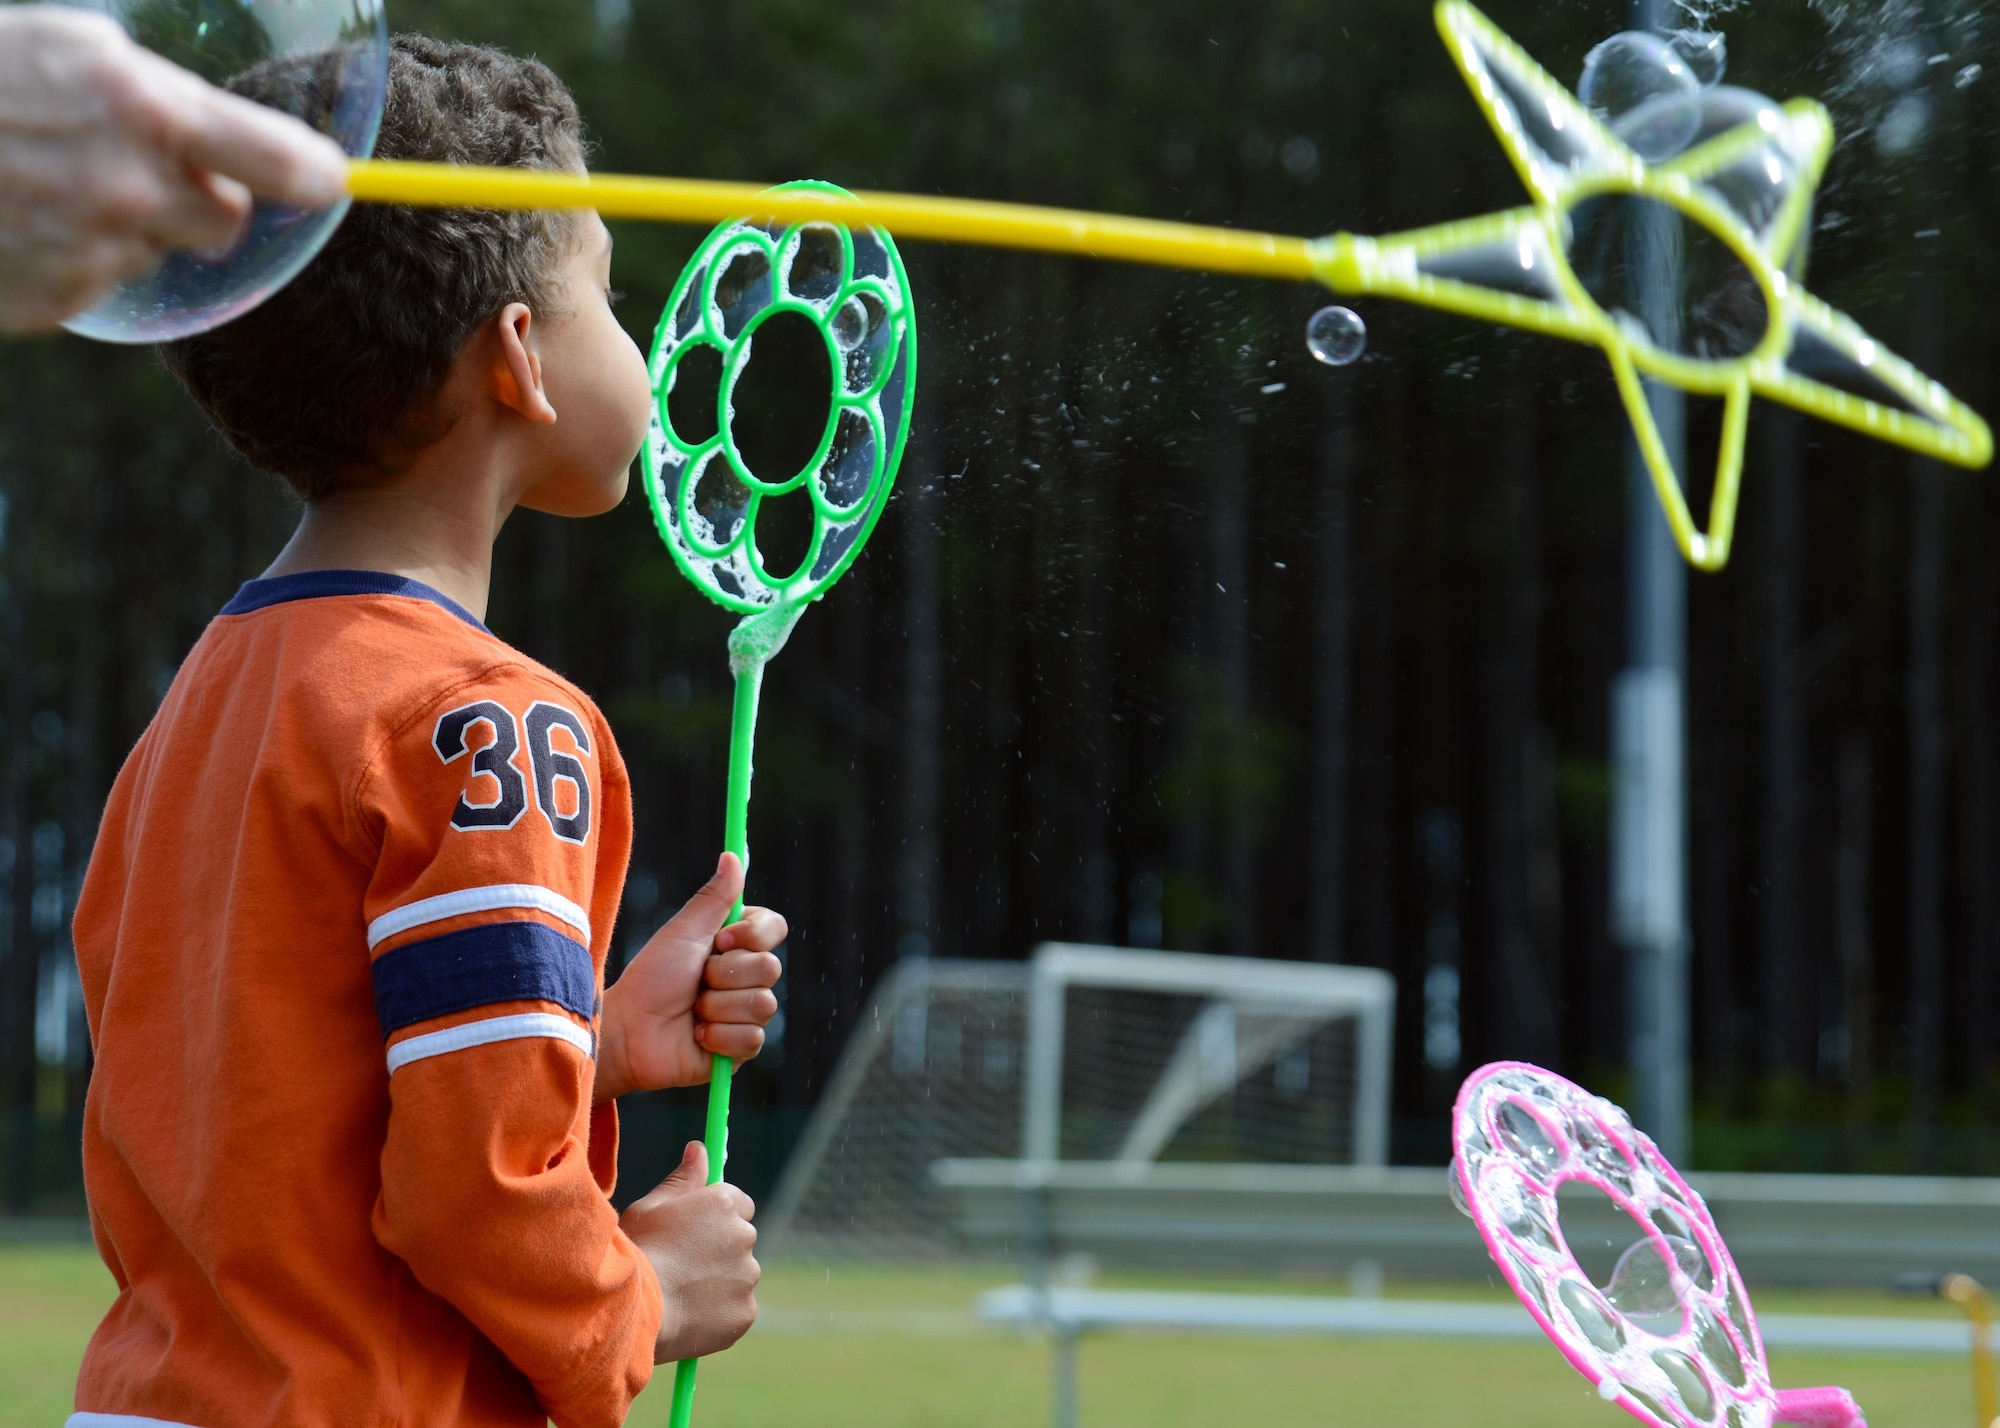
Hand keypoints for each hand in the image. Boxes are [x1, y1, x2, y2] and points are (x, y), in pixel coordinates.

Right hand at [0, 7, 346, 331]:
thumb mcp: (60, 45)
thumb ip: (148, 93)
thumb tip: (219, 139)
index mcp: (141, 107)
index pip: (281, 162)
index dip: (316, 175)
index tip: (333, 181)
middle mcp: (128, 188)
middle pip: (225, 221)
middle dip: (201, 197)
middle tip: (141, 166)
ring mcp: (89, 250)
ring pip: (154, 249)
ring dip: (122, 223)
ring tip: (43, 180)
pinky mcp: (54, 300)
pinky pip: (95, 281)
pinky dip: (66, 255)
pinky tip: (13, 216)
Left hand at [594, 852, 785, 1102]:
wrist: (629, 1030)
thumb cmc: (652, 977)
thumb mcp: (684, 932)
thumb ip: (714, 897)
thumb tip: (733, 854)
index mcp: (738, 946)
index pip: (774, 928)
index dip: (752, 935)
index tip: (720, 940)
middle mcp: (747, 978)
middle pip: (771, 968)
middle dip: (725, 975)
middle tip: (697, 981)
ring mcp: (746, 1013)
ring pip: (763, 1004)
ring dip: (718, 1006)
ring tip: (693, 1011)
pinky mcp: (741, 1049)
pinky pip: (752, 1038)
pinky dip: (718, 1036)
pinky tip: (696, 1035)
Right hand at [620, 1141, 759, 1362]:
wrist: (633, 1311)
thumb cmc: (636, 1253)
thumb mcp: (650, 1208)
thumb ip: (682, 1179)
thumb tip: (700, 1148)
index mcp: (723, 1204)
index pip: (738, 1203)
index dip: (716, 1217)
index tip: (696, 1231)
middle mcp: (743, 1235)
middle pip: (740, 1238)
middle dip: (719, 1249)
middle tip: (683, 1264)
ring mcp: (747, 1276)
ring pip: (740, 1275)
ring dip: (720, 1281)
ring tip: (680, 1292)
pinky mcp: (746, 1311)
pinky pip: (737, 1308)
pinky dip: (720, 1312)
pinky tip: (690, 1314)